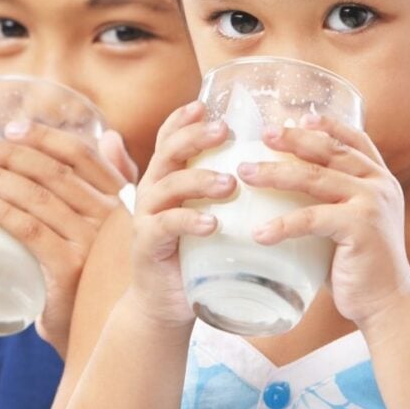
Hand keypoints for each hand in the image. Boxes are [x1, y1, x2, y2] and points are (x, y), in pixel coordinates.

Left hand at [0, 120, 128, 355]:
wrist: (92, 328)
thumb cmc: (92, 268)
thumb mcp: (106, 222)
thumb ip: (112, 179)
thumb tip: (107, 135)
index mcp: (119, 196)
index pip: (80, 154)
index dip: (44, 136)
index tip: (10, 127)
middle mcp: (110, 215)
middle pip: (55, 172)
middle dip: (14, 154)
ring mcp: (92, 241)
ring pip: (40, 198)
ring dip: (2, 178)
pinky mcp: (70, 267)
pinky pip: (32, 231)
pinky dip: (4, 213)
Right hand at [128, 101, 235, 329]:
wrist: (166, 304)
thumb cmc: (194, 254)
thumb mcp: (208, 214)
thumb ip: (226, 191)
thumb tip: (262, 165)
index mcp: (166, 178)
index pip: (169, 138)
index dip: (183, 119)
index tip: (205, 105)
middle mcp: (152, 190)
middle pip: (168, 152)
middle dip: (195, 137)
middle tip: (225, 131)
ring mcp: (147, 217)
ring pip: (169, 186)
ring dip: (200, 179)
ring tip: (230, 183)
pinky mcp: (148, 244)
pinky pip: (166, 225)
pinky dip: (189, 221)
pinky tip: (212, 224)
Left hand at [237, 113, 409, 326]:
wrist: (388, 304)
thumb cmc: (360, 266)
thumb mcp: (350, 223)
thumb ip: (330, 201)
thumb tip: (283, 186)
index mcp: (379, 178)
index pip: (354, 139)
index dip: (327, 125)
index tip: (298, 117)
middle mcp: (379, 184)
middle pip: (328, 151)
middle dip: (292, 140)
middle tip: (263, 135)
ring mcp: (371, 204)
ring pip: (314, 178)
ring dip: (275, 173)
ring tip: (245, 173)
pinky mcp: (361, 228)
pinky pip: (312, 219)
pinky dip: (282, 225)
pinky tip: (258, 233)